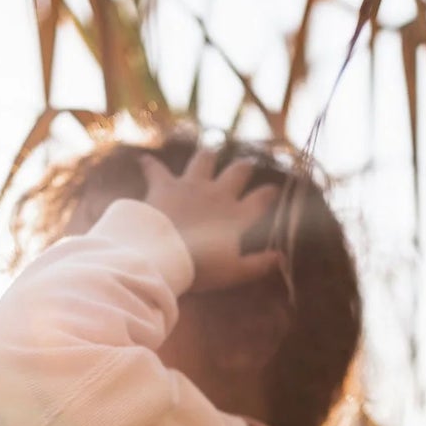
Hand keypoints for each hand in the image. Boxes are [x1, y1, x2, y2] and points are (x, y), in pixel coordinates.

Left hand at [139, 148, 285, 292]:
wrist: (163, 254)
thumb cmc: (201, 268)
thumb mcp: (234, 272)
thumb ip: (258, 264)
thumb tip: (280, 257)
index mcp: (236, 215)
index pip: (260, 199)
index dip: (269, 194)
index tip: (274, 190)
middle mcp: (217, 194)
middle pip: (237, 172)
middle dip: (244, 167)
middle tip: (247, 165)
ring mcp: (190, 185)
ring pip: (204, 160)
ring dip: (208, 156)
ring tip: (210, 153)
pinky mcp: (164, 185)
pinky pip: (156, 170)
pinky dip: (150, 165)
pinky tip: (144, 160)